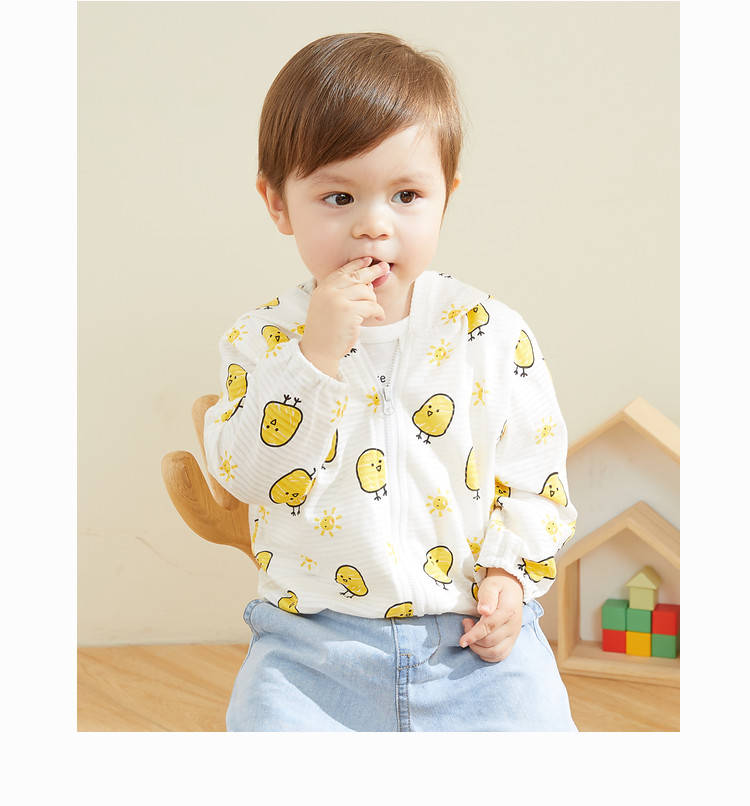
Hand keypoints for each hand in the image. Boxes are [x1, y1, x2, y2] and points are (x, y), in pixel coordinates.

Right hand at [299, 258, 388, 376]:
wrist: (318, 350)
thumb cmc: (325, 332)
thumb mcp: (327, 307)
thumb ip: (341, 294)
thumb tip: (367, 283)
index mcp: (323, 289)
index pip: (342, 271)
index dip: (356, 264)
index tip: (367, 260)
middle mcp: (329, 291)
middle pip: (356, 276)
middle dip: (372, 271)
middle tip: (384, 268)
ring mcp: (338, 300)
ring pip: (366, 291)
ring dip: (373, 301)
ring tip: (374, 310)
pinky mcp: (349, 312)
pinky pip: (371, 306)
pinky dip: (378, 311)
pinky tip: (379, 317)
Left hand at [459, 567, 523, 661]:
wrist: (512, 587)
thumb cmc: (498, 585)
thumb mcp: (491, 585)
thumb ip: (487, 596)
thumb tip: (484, 611)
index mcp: (508, 610)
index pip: (489, 627)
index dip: (473, 635)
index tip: (462, 640)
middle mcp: (514, 625)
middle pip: (491, 642)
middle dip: (474, 639)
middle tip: (466, 624)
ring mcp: (514, 634)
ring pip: (496, 653)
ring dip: (479, 649)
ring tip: (472, 636)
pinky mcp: (512, 640)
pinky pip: (501, 655)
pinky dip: (488, 655)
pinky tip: (479, 645)